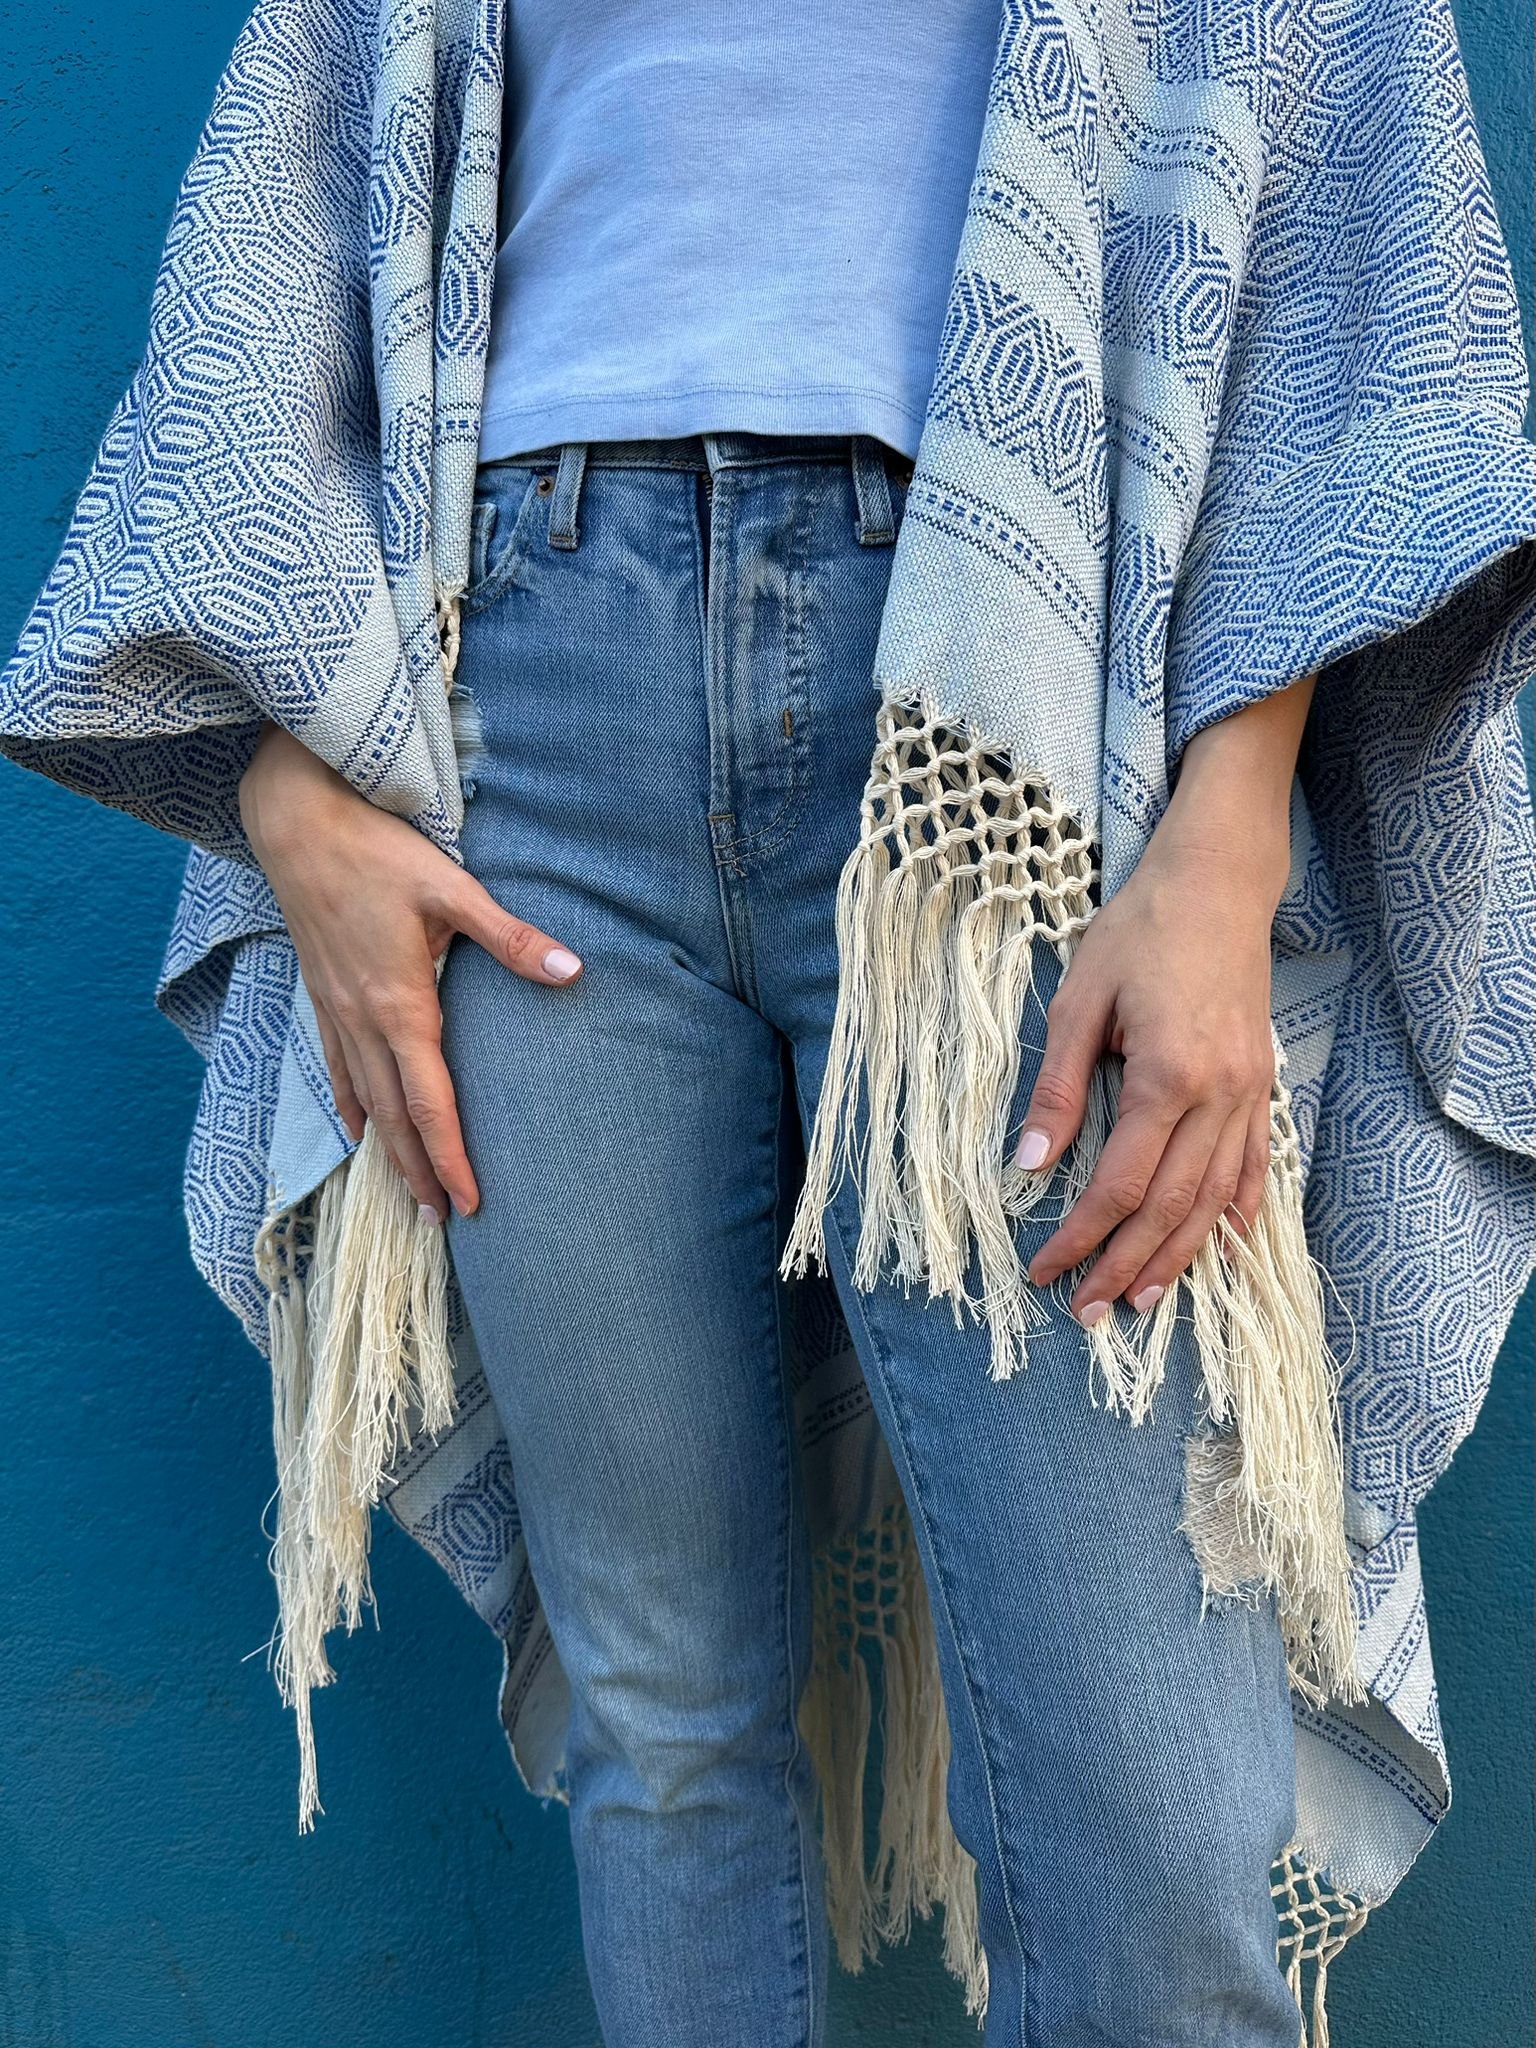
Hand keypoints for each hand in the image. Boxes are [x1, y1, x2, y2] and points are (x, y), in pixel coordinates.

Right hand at [238, 723, 580, 1219]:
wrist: (296, 820)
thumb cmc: (376, 850)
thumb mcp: (453, 888)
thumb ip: (512, 938)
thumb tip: (574, 971)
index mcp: (401, 1005)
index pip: (431, 1103)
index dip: (452, 1157)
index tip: (471, 1203)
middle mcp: (363, 1021)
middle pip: (395, 1117)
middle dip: (421, 1172)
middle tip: (444, 1222)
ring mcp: (336, 1011)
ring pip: (364, 1100)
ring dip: (388, 1151)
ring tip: (409, 1194)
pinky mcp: (322, 994)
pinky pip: (336, 1067)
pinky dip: (350, 1106)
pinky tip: (356, 1130)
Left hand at [1013, 674, 1315, 1323]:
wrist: (1219, 882)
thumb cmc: (1139, 930)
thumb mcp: (1078, 1001)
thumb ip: (1057, 1090)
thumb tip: (1028, 1166)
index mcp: (1167, 1076)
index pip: (1119, 1185)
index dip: (1081, 1237)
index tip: (1045, 1269)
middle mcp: (1218, 1096)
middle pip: (1170, 1208)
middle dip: (1125, 1265)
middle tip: (1089, 1311)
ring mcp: (1251, 1093)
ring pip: (1215, 1199)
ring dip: (1180, 1256)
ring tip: (1145, 1300)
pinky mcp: (1264, 1083)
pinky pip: (1254, 1164)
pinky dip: (1237, 1212)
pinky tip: (1223, 1245)